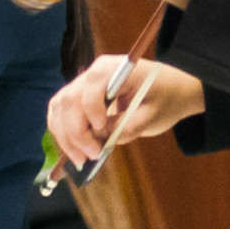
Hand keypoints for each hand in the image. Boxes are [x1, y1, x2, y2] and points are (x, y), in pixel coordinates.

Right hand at [46, 55, 205, 164]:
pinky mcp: (80, 96)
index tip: (102, 135)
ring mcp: (84, 82)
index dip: (91, 113)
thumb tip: (98, 140)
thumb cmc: (165, 99)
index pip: (91, 87)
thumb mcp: (151, 117)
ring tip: (80, 159)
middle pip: (69, 100)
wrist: (170, 88)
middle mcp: (94, 71)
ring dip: (64, 136)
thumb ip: (125, 128)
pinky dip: (62, 132)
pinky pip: (61, 112)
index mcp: (116, 69)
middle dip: (74, 132)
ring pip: (59, 107)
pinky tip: (74, 150)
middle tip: (90, 157)